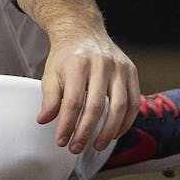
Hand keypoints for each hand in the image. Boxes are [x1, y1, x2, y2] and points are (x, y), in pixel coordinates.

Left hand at [37, 30, 139, 155]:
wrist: (83, 31)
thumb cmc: (67, 56)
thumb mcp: (51, 73)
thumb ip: (49, 97)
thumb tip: (45, 120)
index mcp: (78, 64)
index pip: (73, 101)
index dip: (68, 125)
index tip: (61, 140)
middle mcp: (101, 64)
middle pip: (97, 106)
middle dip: (86, 132)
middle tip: (76, 147)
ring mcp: (119, 67)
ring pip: (120, 106)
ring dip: (109, 131)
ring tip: (98, 146)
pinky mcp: (131, 71)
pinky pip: (134, 102)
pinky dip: (126, 121)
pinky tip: (114, 133)